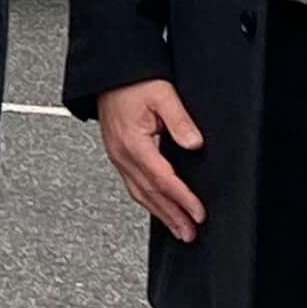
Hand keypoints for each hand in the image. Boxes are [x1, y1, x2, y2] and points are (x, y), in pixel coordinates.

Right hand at [94, 80, 206, 241]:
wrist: (109, 74)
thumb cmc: (131, 82)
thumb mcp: (162, 94)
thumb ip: (180, 120)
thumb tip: (194, 143)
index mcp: (133, 143)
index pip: (163, 179)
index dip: (182, 199)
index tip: (198, 213)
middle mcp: (122, 154)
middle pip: (150, 194)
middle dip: (171, 216)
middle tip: (189, 232)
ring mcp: (117, 156)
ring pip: (139, 193)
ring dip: (160, 214)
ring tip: (177, 228)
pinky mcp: (118, 154)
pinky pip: (132, 184)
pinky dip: (147, 200)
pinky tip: (156, 207)